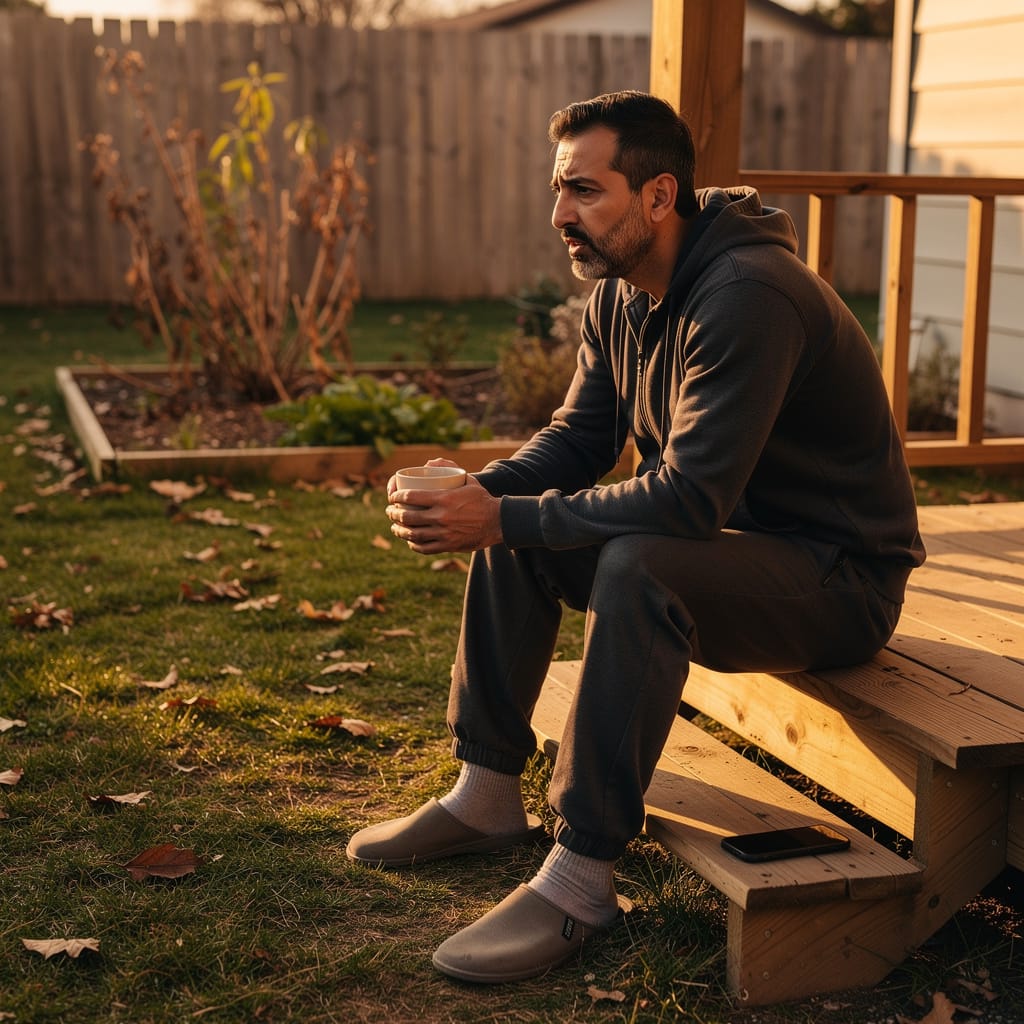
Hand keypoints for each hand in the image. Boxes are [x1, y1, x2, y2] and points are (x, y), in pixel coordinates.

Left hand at [386, 471, 502, 553]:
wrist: (498, 521)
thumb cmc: (481, 498)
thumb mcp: (467, 479)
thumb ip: (449, 468)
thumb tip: (429, 463)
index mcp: (443, 498)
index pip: (410, 497)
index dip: (396, 497)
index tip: (392, 497)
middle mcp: (441, 516)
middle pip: (407, 517)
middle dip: (393, 514)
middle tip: (390, 511)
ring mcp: (444, 533)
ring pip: (413, 534)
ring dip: (399, 531)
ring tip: (395, 527)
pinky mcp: (448, 545)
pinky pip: (424, 547)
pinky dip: (413, 544)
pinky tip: (409, 540)